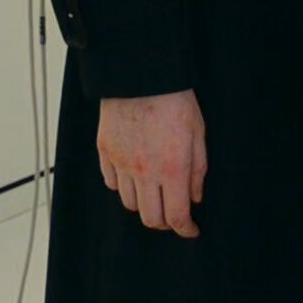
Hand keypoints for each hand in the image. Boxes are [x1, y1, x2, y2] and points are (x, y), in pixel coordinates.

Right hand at [95, 90, 205, 237]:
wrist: (140, 73)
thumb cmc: (174, 99)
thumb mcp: (197, 133)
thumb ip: (197, 170)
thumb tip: (194, 198)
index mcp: (172, 169)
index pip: (176, 217)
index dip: (186, 229)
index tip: (191, 229)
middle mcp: (144, 172)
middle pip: (150, 218)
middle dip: (165, 222)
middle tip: (173, 213)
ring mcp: (121, 163)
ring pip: (129, 204)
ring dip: (144, 204)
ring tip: (154, 191)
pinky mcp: (105, 151)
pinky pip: (111, 182)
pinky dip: (123, 186)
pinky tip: (134, 175)